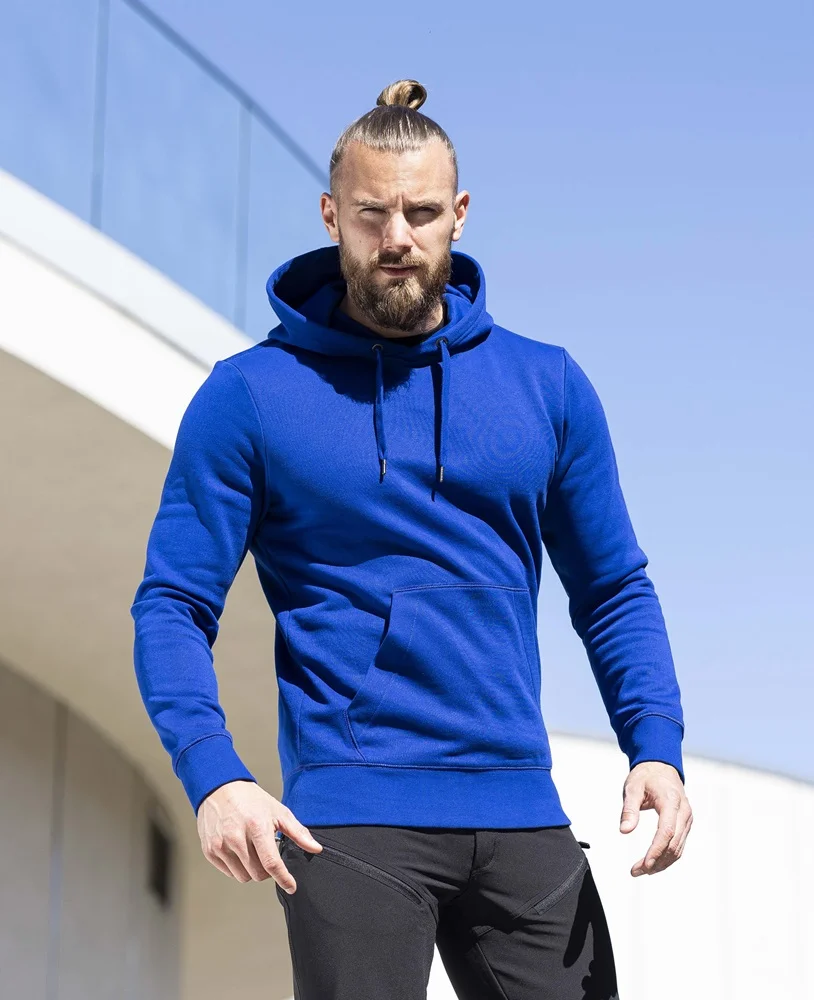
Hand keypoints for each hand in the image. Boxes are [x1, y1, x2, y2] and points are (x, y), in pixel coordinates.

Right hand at [196, 780, 322, 892]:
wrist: (219, 788)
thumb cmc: (251, 800)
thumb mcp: (278, 811)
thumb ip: (298, 832)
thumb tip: (315, 848)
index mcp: (256, 827)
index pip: (271, 862)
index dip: (283, 878)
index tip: (291, 886)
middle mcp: (236, 837)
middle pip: (258, 874)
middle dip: (267, 869)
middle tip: (267, 852)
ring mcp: (220, 845)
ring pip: (243, 877)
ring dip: (252, 870)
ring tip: (252, 850)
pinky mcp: (210, 851)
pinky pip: (229, 873)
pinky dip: (238, 867)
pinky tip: (240, 850)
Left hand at [620, 761, 692, 876]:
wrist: (661, 766)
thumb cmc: (645, 776)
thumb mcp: (632, 788)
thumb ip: (629, 809)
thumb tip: (624, 831)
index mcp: (671, 801)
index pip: (667, 831)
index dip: (656, 851)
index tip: (643, 864)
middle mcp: (684, 811)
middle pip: (673, 844)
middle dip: (656, 861)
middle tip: (636, 871)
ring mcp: (687, 818)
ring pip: (678, 848)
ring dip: (661, 863)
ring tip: (641, 870)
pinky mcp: (685, 824)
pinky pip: (679, 844)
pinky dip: (667, 856)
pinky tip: (653, 863)